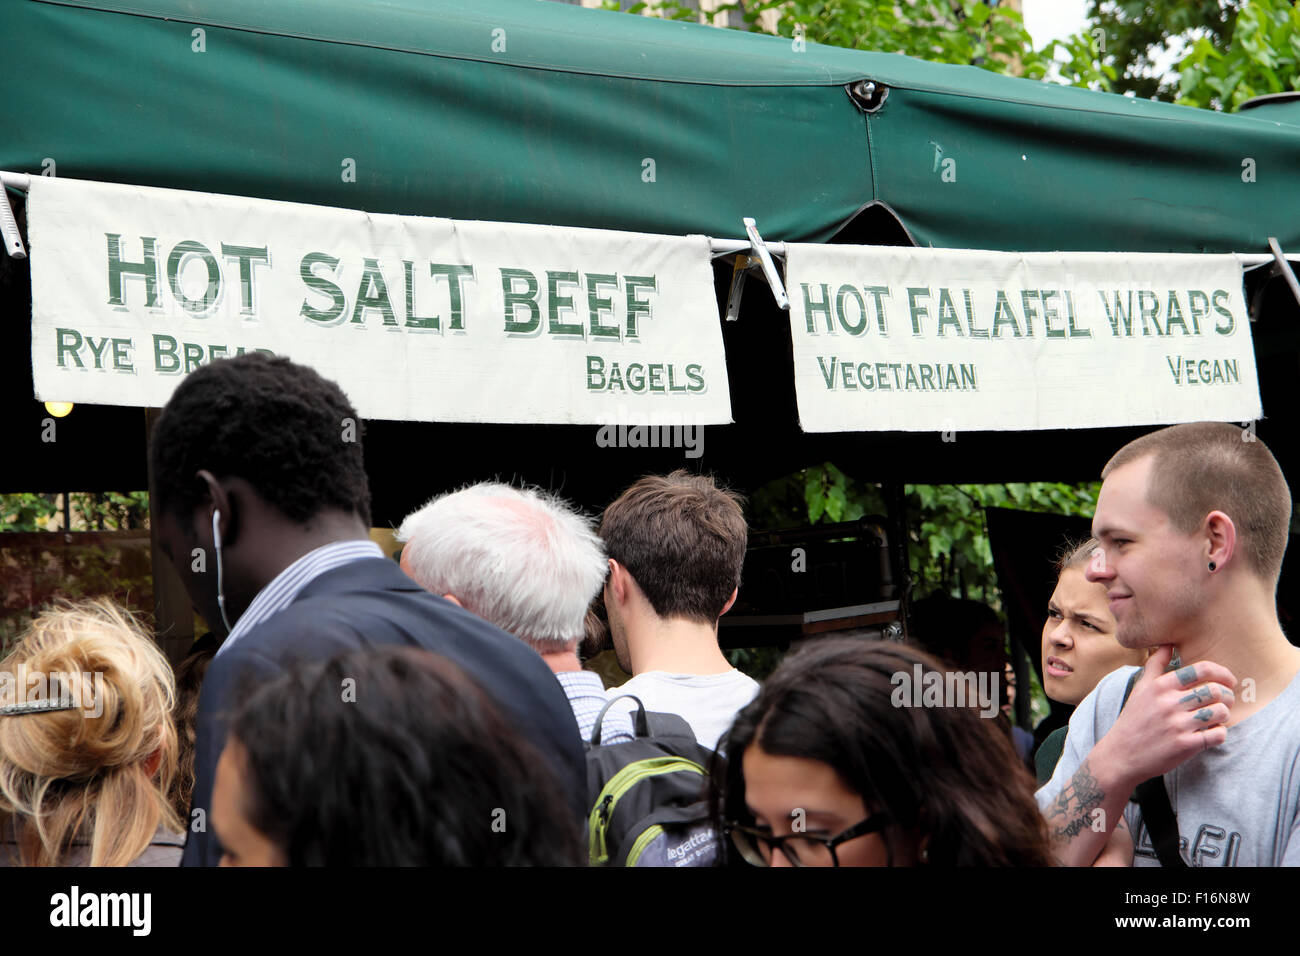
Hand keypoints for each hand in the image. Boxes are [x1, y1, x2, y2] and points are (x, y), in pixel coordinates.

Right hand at [1097, 644, 1234, 788]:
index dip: (1222, 673)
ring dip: (1225, 714)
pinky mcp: (1185, 745)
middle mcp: (1169, 703)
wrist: (1121, 754)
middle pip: (1216, 690)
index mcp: (1160, 686)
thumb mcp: (1140, 688)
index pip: (1201, 670)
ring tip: (1219, 717)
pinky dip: (1220, 733)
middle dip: (1228, 695)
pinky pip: (1218, 735)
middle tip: (1226, 700)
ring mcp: (1178, 725)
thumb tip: (1167, 643)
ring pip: (1221, 712)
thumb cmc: (1133, 719)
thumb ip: (1155, 665)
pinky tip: (1212, 733)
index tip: (1228, 680)